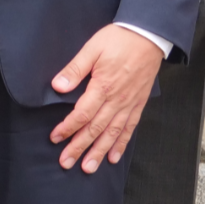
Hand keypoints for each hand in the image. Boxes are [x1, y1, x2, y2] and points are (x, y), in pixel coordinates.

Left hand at [49, 25, 162, 171]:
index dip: (67, 128)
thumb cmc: (119, 39)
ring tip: (88, 168)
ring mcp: (129, 104)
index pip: (82, 114)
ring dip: (99, 152)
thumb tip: (57, 86)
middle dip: (79, 147)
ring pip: (112, 134)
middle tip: (66, 162)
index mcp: (103, 86)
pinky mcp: (138, 104)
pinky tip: (114, 157)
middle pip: (95, 129)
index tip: (55, 138)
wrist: (149, 36)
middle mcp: (117, 100)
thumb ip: (75, 69)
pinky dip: (121, 144)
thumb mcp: (92, 48)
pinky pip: (129, 128)